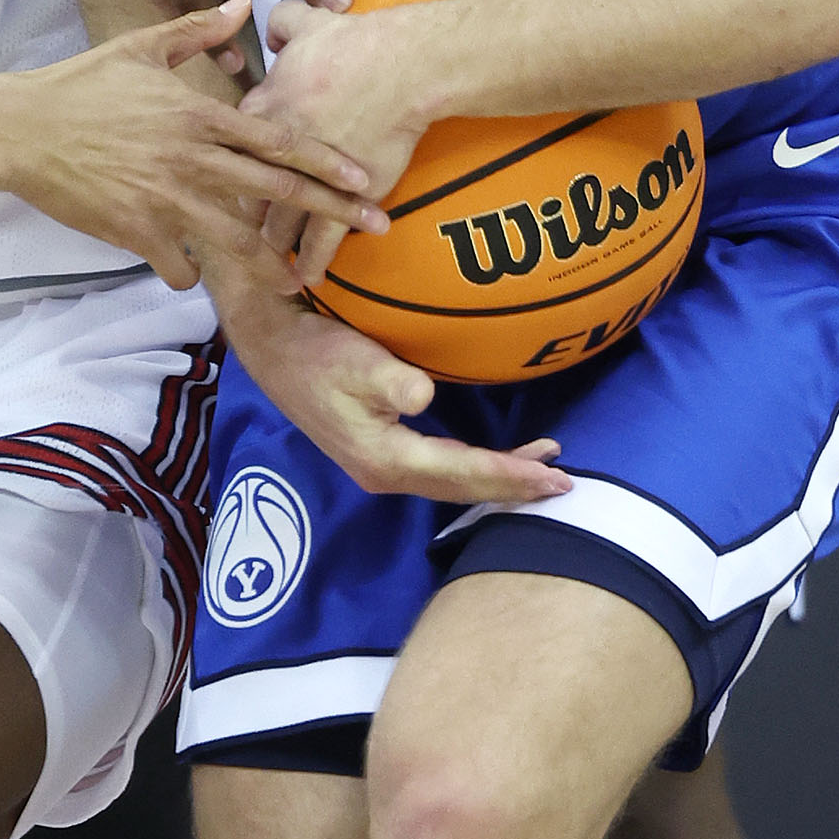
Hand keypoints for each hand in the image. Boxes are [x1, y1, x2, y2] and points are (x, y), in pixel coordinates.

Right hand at [11, 1, 387, 289]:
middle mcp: (191, 158)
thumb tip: (245, 1)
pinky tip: (189, 272)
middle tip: (375, 225)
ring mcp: (165, 198)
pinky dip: (187, 271)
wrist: (21, 128)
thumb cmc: (81, 84)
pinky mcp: (136, 230)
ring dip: (269, 263)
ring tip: (296, 282)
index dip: (325, 160)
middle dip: (331, 210)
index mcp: (198, 114)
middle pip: (276, 190)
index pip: (276, 140)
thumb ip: (199, 31)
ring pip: (235, 237)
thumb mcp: (141, 46)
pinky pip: (178, 263)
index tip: (363, 176)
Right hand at [213, 270, 571, 506]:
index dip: (510, 475)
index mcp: (385, 458)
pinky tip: (495, 454)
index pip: (462, 473)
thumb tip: (425, 394)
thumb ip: (391, 380)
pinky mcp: (381, 451)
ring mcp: (382, 465)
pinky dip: (476, 465)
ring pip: (454, 482)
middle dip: (513, 487)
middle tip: (565, 484)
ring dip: (498, 477)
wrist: (273, 348)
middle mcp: (386, 472)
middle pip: (462, 489)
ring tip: (542, 469)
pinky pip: (442, 468)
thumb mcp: (354, 360)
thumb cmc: (314, 352)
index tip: (554, 478)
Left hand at [245, 0, 432, 284]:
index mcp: (260, 109)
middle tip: (219, 231)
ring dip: (265, 247)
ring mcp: (308, 177)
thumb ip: (277, 24)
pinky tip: (306, 279)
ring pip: (276, 222)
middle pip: (240, 192)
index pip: (223, 146)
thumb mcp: (305, 21)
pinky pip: (321, 238)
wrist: (403, 66)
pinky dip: (312, 261)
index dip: (217, 165)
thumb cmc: (354, 42)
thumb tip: (265, 26)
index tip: (210, 180)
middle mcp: (275, 150)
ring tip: (257, 266)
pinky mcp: (343, 195)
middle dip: (229, 214)